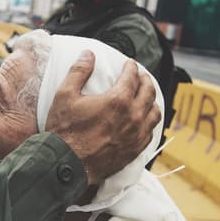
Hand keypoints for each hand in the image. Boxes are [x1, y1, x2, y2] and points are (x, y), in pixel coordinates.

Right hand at [44, 52, 160, 185]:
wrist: (66, 166)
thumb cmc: (64, 131)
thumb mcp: (65, 96)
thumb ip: (78, 72)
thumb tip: (88, 54)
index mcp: (118, 100)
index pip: (132, 77)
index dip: (131, 67)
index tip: (130, 64)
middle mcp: (132, 117)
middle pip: (149, 92)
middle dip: (145, 80)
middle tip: (141, 76)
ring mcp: (136, 135)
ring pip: (155, 113)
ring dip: (152, 100)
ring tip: (147, 96)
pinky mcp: (135, 150)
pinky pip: (151, 132)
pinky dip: (150, 122)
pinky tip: (144, 120)